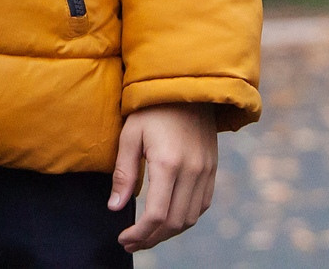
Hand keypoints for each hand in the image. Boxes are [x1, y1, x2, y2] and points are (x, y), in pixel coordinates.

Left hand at [110, 103, 219, 249]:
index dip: (139, 234)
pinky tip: (168, 218)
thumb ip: (124, 173)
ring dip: (168, 232)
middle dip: (151, 239)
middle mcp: (191, 171)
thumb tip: (115, 207)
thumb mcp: (130, 134)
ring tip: (147, 234)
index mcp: (168, 163)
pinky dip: (185, 218)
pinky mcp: (212, 168)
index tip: (123, 238)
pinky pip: (202, 205)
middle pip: (174, 223)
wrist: (187, 86)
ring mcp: (206, 171)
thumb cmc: (152, 108)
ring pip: (190, 218)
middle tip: (131, 242)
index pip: (156, 215)